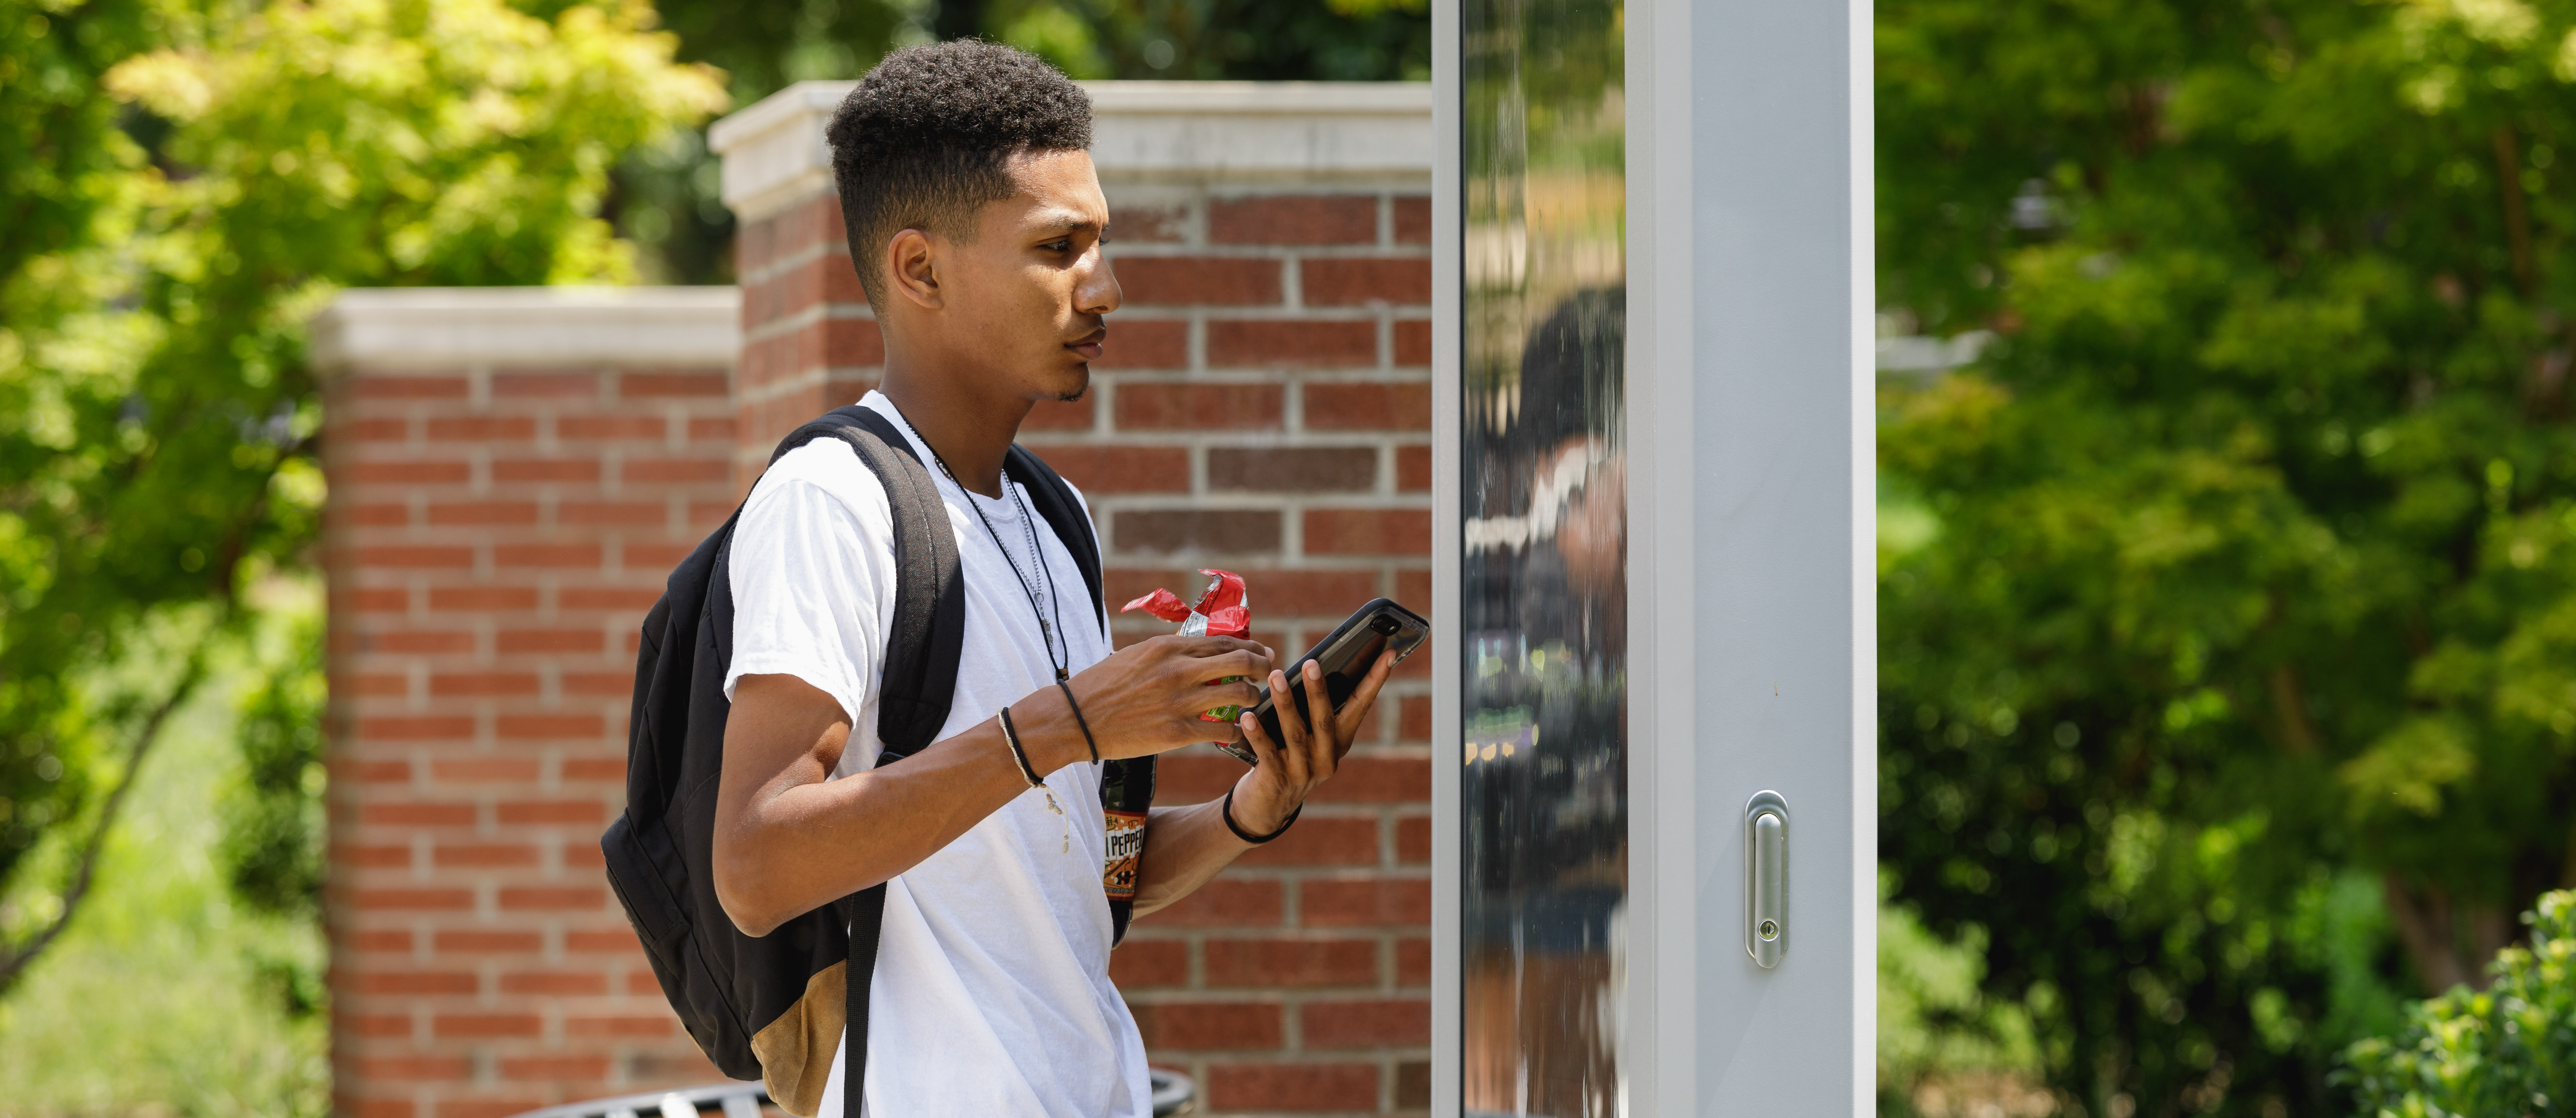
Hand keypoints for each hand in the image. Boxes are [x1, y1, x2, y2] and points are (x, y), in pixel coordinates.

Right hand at [1019, 635, 1271, 769]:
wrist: (1074, 719)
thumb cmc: (1102, 687)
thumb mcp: (1135, 656)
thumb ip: (1168, 653)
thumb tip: (1197, 653)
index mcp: (1167, 647)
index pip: (1223, 641)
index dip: (1250, 646)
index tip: (1261, 652)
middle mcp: (1178, 669)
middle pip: (1241, 660)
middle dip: (1262, 667)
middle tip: (1267, 675)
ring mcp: (1180, 701)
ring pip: (1240, 694)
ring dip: (1253, 699)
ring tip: (1252, 705)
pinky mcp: (1177, 732)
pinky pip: (1224, 730)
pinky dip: (1238, 731)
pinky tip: (1238, 734)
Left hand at [1227, 652, 1395, 835]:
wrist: (1268, 807)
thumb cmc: (1289, 758)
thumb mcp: (1309, 738)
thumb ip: (1311, 711)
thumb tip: (1308, 669)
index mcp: (1340, 741)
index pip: (1360, 706)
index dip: (1374, 681)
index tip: (1388, 654)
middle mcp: (1326, 757)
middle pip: (1325, 719)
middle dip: (1319, 690)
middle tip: (1312, 663)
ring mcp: (1303, 771)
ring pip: (1296, 733)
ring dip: (1285, 703)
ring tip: (1276, 677)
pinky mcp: (1277, 779)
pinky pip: (1267, 752)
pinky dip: (1258, 733)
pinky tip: (1249, 716)